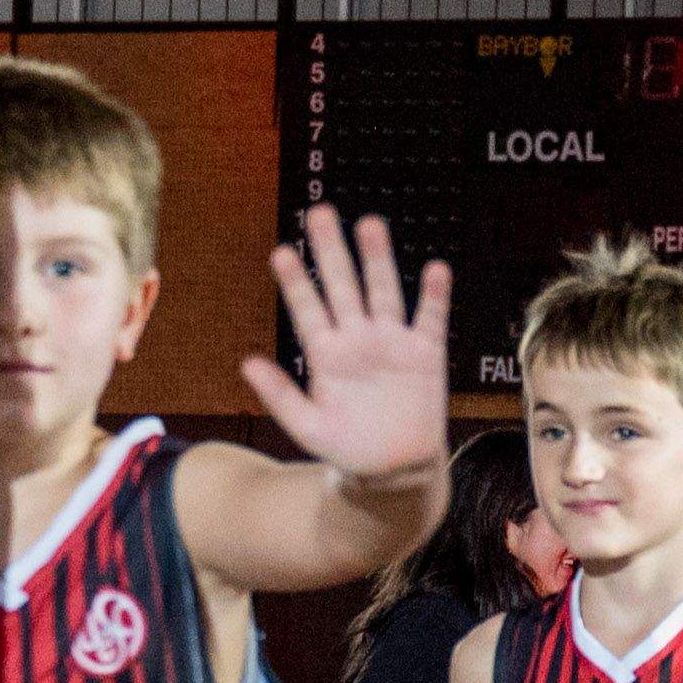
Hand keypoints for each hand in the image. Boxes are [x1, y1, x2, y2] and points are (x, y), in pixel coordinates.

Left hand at [241, 206, 454, 483]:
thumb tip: (246, 363)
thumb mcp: (308, 428)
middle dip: (331, 251)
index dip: (295, 282)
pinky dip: (435, 296)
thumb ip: (279, 395)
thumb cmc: (349, 448)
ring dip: (378, 259)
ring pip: (383, 292)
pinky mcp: (425, 354)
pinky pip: (430, 319)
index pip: (307, 309)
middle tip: (320, 214)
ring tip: (369, 225)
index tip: (280, 253)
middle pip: (342, 286)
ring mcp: (391, 343)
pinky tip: (436, 268)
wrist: (395, 468)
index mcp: (326, 354)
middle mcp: (357, 339)